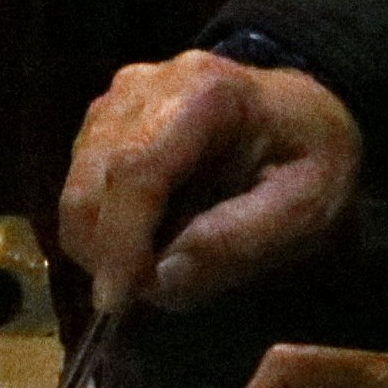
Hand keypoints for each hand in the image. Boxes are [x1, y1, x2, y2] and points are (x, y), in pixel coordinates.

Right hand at [57, 54, 362, 314]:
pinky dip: (101, 225)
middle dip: (104, 250)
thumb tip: (161, 279)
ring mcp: (117, 99)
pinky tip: (144, 237)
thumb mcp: (307, 207)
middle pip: (91, 178)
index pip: (136, 169)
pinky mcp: (102, 119)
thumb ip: (241, 240)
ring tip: (153, 264)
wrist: (300, 112)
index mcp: (206, 95)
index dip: (118, 239)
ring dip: (100, 241)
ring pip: (76, 185)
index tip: (116, 301)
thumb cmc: (312, 157)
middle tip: (146, 293)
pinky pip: (80, 184)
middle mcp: (146, 86)